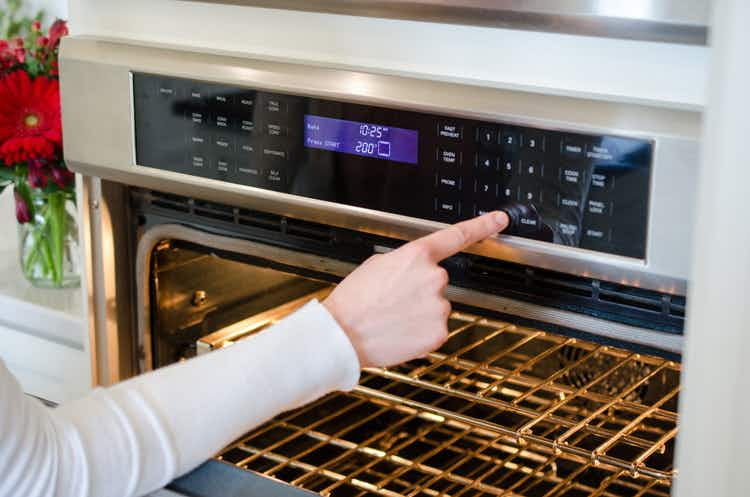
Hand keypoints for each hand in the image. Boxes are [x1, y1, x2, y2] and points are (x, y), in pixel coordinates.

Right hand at [323, 211, 508, 367]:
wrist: (343, 334)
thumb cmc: (354, 300)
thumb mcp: (377, 264)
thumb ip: (405, 262)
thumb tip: (414, 271)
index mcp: (417, 256)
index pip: (457, 236)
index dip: (483, 225)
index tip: (500, 220)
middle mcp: (434, 278)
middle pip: (436, 281)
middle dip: (419, 289)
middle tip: (393, 299)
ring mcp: (439, 306)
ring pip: (436, 306)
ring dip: (419, 312)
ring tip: (392, 317)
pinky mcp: (439, 332)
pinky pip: (435, 328)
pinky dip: (420, 332)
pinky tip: (400, 331)